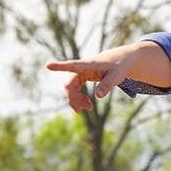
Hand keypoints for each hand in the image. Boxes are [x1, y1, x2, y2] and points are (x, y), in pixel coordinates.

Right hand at [46, 41, 170, 112]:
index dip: (60, 67)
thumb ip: (107, 85)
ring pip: (71, 88)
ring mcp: (82, 72)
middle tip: (84, 110)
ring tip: (88, 109)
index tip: (48, 65)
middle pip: (70, 83)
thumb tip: (98, 97)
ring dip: (76, 100)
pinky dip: (79, 98)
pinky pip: (76, 89)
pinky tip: (87, 106)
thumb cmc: (120, 66)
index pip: (73, 65)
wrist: (122, 60)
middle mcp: (82, 68)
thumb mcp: (117, 76)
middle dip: (74, 98)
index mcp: (89, 64)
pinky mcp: (84, 77)